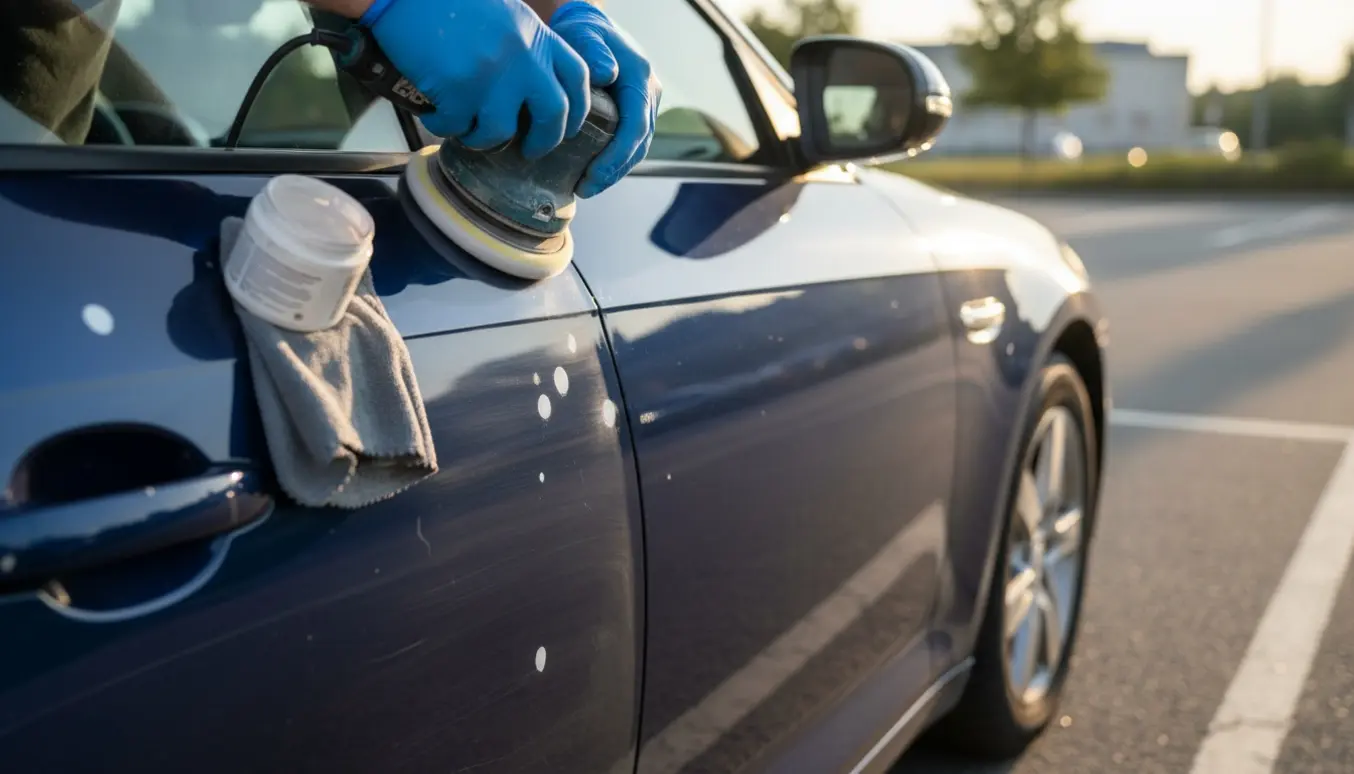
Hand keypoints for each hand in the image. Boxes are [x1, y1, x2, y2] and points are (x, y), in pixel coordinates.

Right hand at [362, 0, 590, 159]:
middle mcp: (523, 57)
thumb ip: (526, 48)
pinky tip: (436, 114)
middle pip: (553, 114)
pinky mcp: (458, 89)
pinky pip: (456, 127)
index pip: (578, 78)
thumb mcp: (505, 16)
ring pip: (501, 132)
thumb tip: (535, 90)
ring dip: (482, 138)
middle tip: (530, 151)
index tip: (569, 127)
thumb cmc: (449, 2)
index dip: (578, 109)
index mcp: (537, 36)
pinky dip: (444, 126)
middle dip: (544, 141)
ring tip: (468, 130)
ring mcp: (492, 75)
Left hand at [549, 2, 660, 196]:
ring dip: (615, 171)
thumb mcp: (583, 36)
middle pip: (639, 145)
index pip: (634, 128)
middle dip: (613, 172)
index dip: (616, 157)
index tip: (592, 176)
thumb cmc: (582, 32)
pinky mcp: (636, 111)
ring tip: (586, 187)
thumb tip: (607, 74)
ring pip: (638, 147)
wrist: (589, 25)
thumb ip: (593, 52)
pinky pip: (630, 142)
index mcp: (640, 80)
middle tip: (585, 189)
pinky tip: (593, 173)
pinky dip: (615, 161)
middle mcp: (649, 94)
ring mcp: (645, 104)